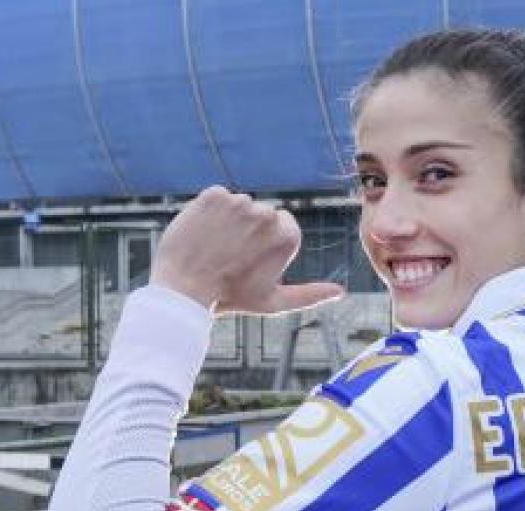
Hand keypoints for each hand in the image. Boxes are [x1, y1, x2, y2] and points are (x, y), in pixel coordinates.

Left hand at [150, 186, 343, 314]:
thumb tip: (341, 292)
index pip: (282, 226)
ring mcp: (240, 202)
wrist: (183, 289)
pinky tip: (202, 234)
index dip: (264, 246)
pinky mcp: (213, 195)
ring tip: (214, 247)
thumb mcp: (274, 302)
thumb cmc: (231, 298)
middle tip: (230, 257)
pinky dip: (209, 212)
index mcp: (287, 236)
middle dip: (248, 231)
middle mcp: (268, 214)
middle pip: (261, 215)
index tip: (248, 263)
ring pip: (238, 206)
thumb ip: (310, 294)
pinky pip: (217, 198)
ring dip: (228, 221)